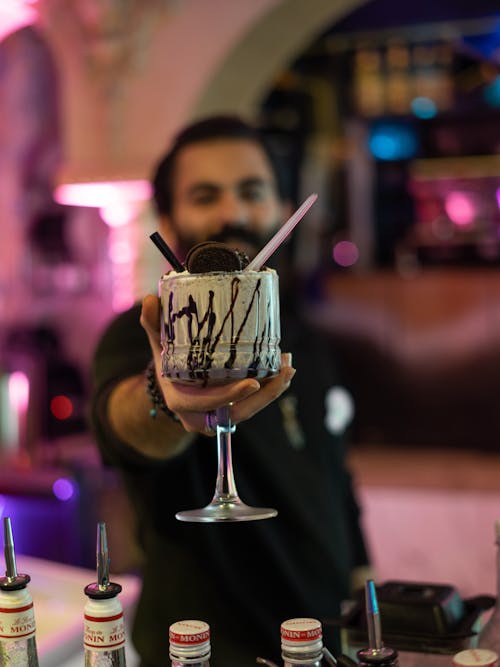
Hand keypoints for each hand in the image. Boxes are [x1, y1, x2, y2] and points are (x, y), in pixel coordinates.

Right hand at [140, 294, 295, 433]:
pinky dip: (271, 388)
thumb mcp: (158, 346)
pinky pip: (254, 404)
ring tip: (289, 366)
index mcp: (181, 402)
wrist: (170, 388)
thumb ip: (154, 325)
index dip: (230, 395)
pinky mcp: (233, 410)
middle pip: (238, 412)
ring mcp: (219, 416)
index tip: (253, 382)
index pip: (208, 403)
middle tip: (283, 370)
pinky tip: (283, 368)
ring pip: (251, 409)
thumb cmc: (166, 364)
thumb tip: (149, 299)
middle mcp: (201, 415)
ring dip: (274, 391)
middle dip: (265, 395)